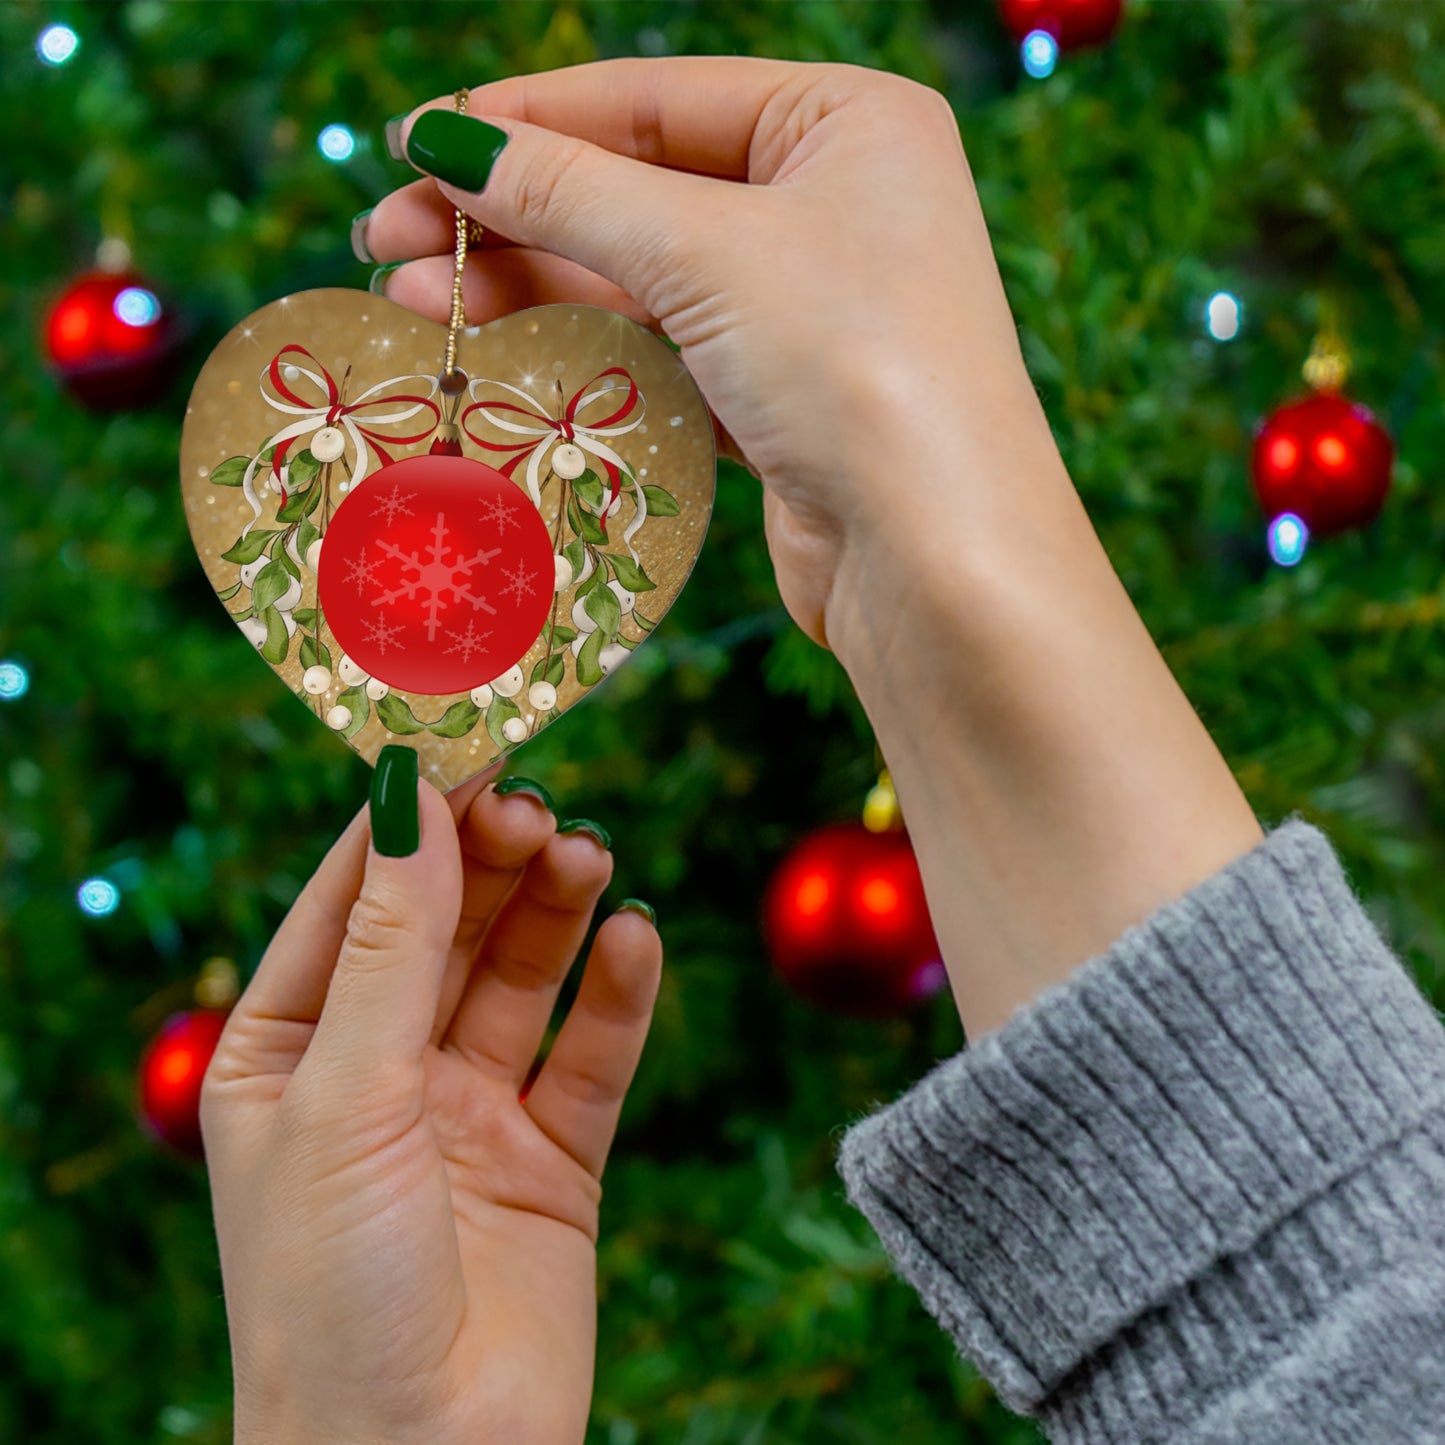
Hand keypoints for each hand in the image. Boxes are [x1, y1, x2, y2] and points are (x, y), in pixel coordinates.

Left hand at [201, 767, 660, 1444]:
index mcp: (288, 1052)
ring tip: (589, 857)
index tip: (465, 741)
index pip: (351, 900)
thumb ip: (391, 943)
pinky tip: (636, 940)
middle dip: (490, 862)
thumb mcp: (347, 1094)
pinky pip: (591, 1056)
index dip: (407, 821)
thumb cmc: (332, 1292)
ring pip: (521, 978)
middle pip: (446, 927)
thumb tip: (410, 792)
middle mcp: (379, 1072)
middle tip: (539, 808)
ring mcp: (469, 1113)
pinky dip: (617, 995)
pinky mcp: (552, 1160)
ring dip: (555, 912)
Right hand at [362, 60, 1262, 1039]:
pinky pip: (663, 350)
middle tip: (388, 237)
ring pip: (642, 276)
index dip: (527, 119)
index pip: (657, 98)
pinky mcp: (782, 396)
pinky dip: (582, 348)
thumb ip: (570, 192)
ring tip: (413, 297)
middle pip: (639, 188)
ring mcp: (809, 306)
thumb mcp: (704, 253)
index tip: (415, 145)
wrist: (937, 560)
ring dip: (529, 284)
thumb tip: (445, 142)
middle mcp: (835, 204)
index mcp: (848, 123)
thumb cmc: (855, 368)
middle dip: (512, 214)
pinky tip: (495, 349)